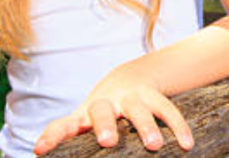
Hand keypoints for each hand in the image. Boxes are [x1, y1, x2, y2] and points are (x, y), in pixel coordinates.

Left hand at [33, 73, 193, 154]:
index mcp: (84, 114)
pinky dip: (178, 126)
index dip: (53, 136)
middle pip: (102, 111)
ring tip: (155, 146)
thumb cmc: (103, 112)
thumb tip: (42, 153)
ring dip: (145, 126)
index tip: (41, 150)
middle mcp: (106, 104)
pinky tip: (187, 144)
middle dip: (104, 125)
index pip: (64, 125)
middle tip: (108, 141)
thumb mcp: (86, 121)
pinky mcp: (153, 96)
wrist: (130, 77)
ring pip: (138, 109)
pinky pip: (168, 109)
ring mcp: (131, 98)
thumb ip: (70, 134)